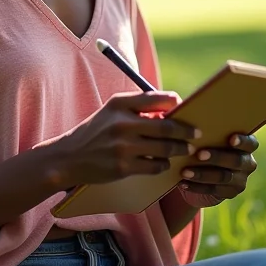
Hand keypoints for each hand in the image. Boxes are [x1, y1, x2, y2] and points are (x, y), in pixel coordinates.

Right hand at [54, 91, 198, 187]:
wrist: (70, 156)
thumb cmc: (96, 131)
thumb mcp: (112, 111)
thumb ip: (137, 108)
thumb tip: (170, 111)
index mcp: (119, 103)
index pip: (156, 98)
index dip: (175, 102)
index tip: (183, 108)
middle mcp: (122, 122)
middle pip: (166, 125)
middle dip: (186, 131)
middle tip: (196, 133)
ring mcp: (123, 147)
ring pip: (164, 148)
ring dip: (178, 149)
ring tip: (184, 149)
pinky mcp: (124, 167)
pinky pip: (155, 166)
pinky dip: (164, 164)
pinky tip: (163, 162)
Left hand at [179, 133, 258, 203]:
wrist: (201, 170)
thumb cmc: (204, 144)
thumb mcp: (207, 137)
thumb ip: (207, 130)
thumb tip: (188, 117)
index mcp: (246, 145)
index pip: (250, 143)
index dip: (242, 141)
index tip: (231, 139)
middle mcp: (247, 163)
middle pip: (236, 161)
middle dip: (217, 157)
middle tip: (199, 154)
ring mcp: (240, 180)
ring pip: (224, 177)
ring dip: (203, 174)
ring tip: (185, 172)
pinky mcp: (230, 193)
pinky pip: (214, 190)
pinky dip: (197, 186)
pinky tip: (183, 183)